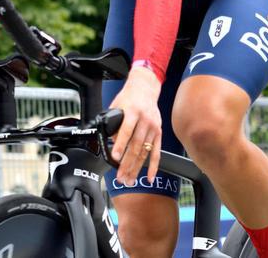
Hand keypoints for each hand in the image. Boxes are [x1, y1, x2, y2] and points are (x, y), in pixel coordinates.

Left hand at [109, 67, 162, 185]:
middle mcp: (145, 120)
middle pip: (136, 145)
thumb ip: (114, 122)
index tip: (115, 157)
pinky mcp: (158, 132)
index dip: (120, 145)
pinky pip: (157, 152)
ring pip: (144, 152)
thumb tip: (109, 141)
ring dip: (136, 168)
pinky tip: (149, 177)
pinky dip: (153, 166)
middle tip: (120, 176)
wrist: (146, 87)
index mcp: (133, 111)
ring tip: (129, 179)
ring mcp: (153, 127)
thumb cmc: (129, 96)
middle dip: (127, 163)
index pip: (126, 131)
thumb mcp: (117, 105)